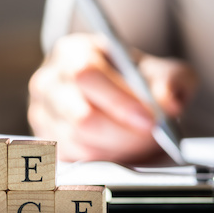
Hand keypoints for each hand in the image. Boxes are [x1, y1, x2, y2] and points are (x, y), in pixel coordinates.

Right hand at [28, 33, 196, 162]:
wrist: (119, 94)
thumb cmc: (134, 78)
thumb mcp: (160, 70)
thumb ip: (171, 80)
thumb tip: (169, 103)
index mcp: (71, 52)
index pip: (86, 74)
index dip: (119, 100)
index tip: (150, 118)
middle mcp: (49, 82)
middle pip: (81, 116)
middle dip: (123, 132)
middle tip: (154, 136)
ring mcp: (42, 115)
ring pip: (80, 143)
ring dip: (118, 148)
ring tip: (142, 141)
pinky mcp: (48, 142)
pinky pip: (76, 160)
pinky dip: (106, 159)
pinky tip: (123, 149)